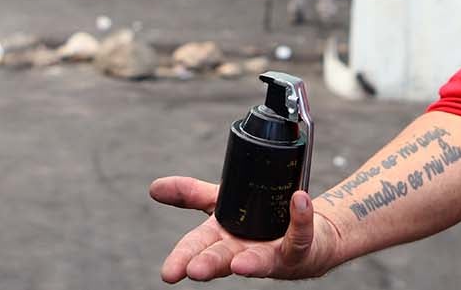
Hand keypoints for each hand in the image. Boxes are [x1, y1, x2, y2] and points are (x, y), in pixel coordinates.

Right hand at [149, 177, 339, 282]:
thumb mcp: (221, 203)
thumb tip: (153, 188)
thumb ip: (190, 195)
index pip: (196, 249)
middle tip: (194, 270)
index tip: (169, 273)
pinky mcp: (299, 246)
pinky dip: (300, 218)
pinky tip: (299, 200)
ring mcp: (272, 253)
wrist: (307, 230)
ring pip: (259, 260)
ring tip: (239, 265)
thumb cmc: (259, 221)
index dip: (182, 259)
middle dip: (209, 265)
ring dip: (250, 263)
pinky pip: (300, 233)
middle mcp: (243, 251)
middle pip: (223, 258)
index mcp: (221, 238)